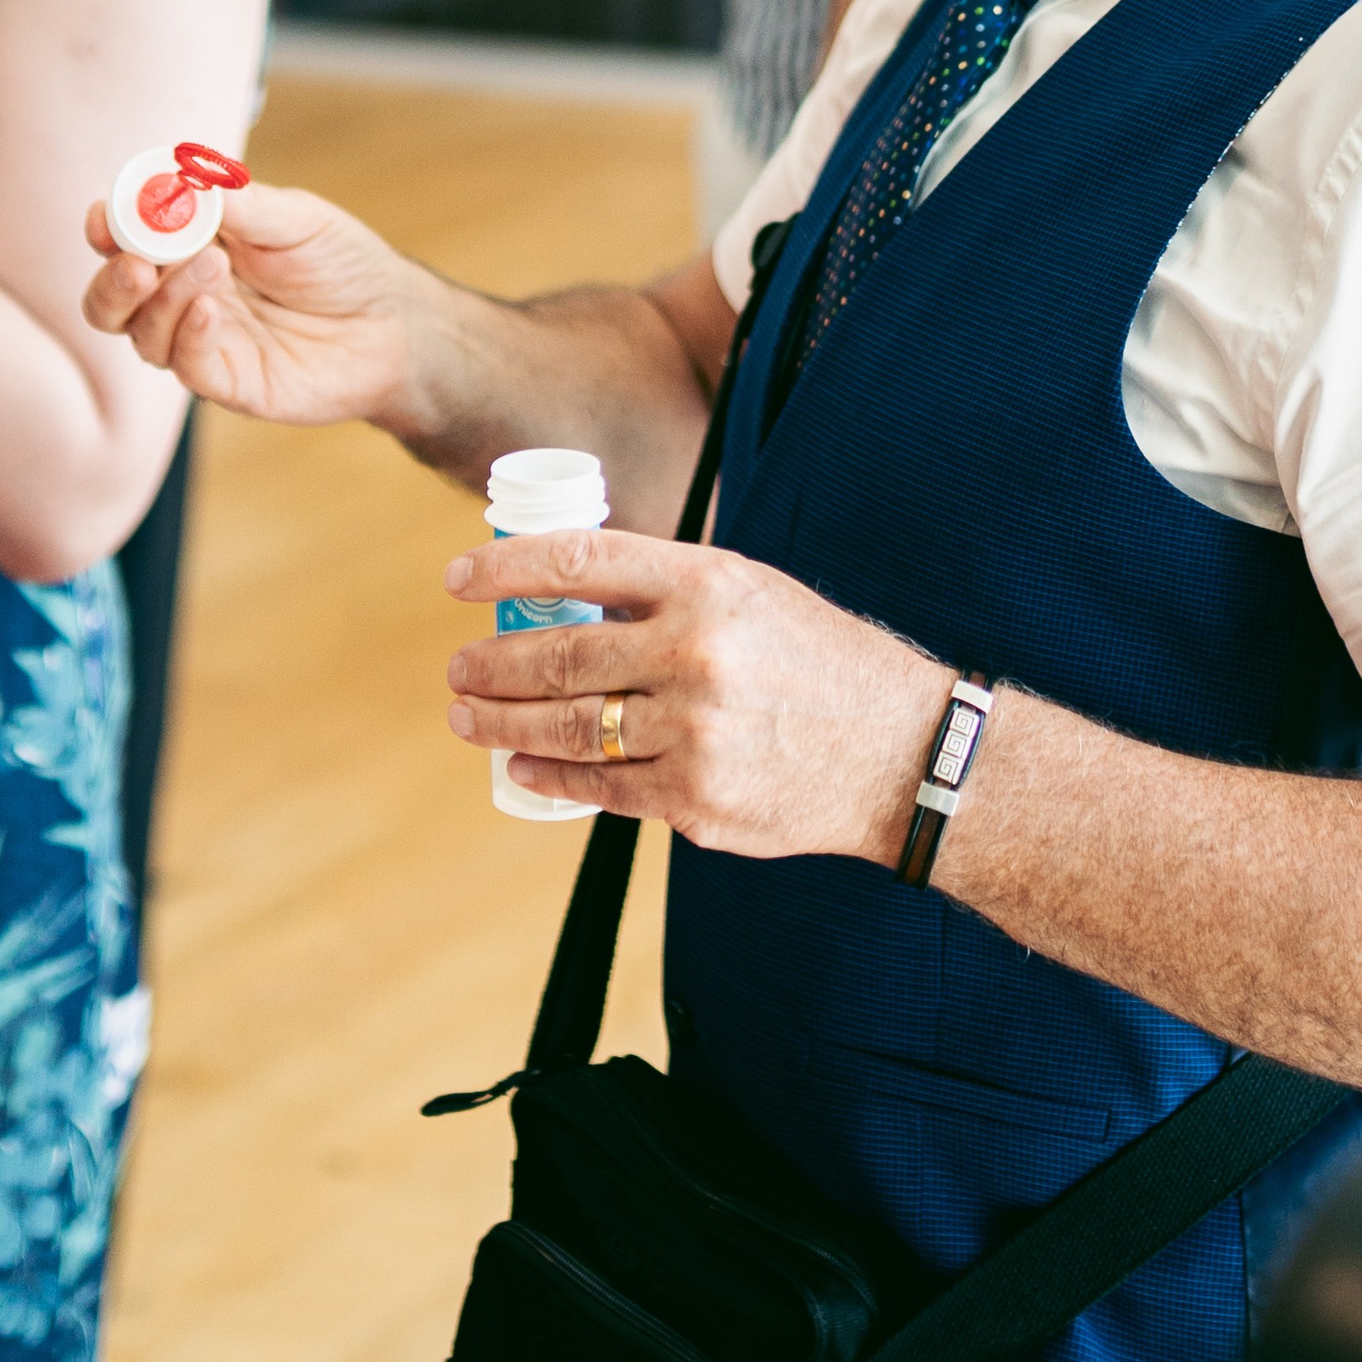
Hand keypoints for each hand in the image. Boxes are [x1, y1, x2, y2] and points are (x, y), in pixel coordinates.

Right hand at [80, 179, 423, 428]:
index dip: (109, 227)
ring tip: (212, 265)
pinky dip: (188, 335)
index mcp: (193, 246)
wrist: (393, 323)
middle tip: (137, 263)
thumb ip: (238, 203)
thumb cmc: (343, 263)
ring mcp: (203, 340)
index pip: (128, 238)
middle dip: (113, 279)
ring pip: (142, 332)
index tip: (105, 217)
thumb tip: (181, 179)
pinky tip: (212, 310)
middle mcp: (186, 295)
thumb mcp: (296, 218)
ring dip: (165, 297)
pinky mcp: (227, 381)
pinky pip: (185, 365)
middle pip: (113, 298)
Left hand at [443, 523, 943, 858]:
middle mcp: (696, 652)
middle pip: (556, 655)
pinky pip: (601, 788)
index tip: (458, 582)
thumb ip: (667, 592)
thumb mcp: (752, 594)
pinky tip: (524, 766)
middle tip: (458, 668)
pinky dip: (551, 776)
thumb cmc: (820, 661)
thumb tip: (566, 592)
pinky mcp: (696, 801)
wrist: (903, 754)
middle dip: (489, 664)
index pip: (578, 561)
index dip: (505, 567)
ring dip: (500, 722)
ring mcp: (694, 732)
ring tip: (467, 716)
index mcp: (708, 582)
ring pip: (567, 727)